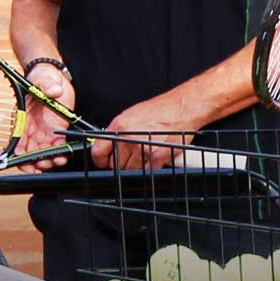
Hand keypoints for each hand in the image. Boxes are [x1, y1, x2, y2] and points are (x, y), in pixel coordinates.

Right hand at [19, 65, 77, 170]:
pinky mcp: (56, 129)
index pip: (17, 142)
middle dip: (37, 162)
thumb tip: (54, 91)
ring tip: (58, 161)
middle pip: (30, 152)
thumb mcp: (43, 78)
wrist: (54, 75)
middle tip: (46, 164)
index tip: (28, 163)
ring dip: (49, 160)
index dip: (21, 156)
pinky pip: (57, 146)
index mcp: (22, 119)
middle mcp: (31, 128)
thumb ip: (47, 86)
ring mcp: (43, 130)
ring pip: (43, 153)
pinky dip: (60, 153)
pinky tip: (65, 155)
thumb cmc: (42, 76)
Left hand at [97, 90, 211, 169]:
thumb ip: (117, 132)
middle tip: (128, 157)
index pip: (98, 151)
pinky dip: (149, 168)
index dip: (99, 160)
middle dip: (120, 164)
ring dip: (135, 166)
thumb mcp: (131, 115)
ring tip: (143, 155)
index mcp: (119, 126)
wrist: (181, 108)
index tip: (103, 162)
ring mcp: (143, 148)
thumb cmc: (160, 109)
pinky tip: (153, 158)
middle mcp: (129, 138)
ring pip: (130, 170)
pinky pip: (146, 171)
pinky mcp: (157, 156)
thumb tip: (108, 145)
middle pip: (114, 164)